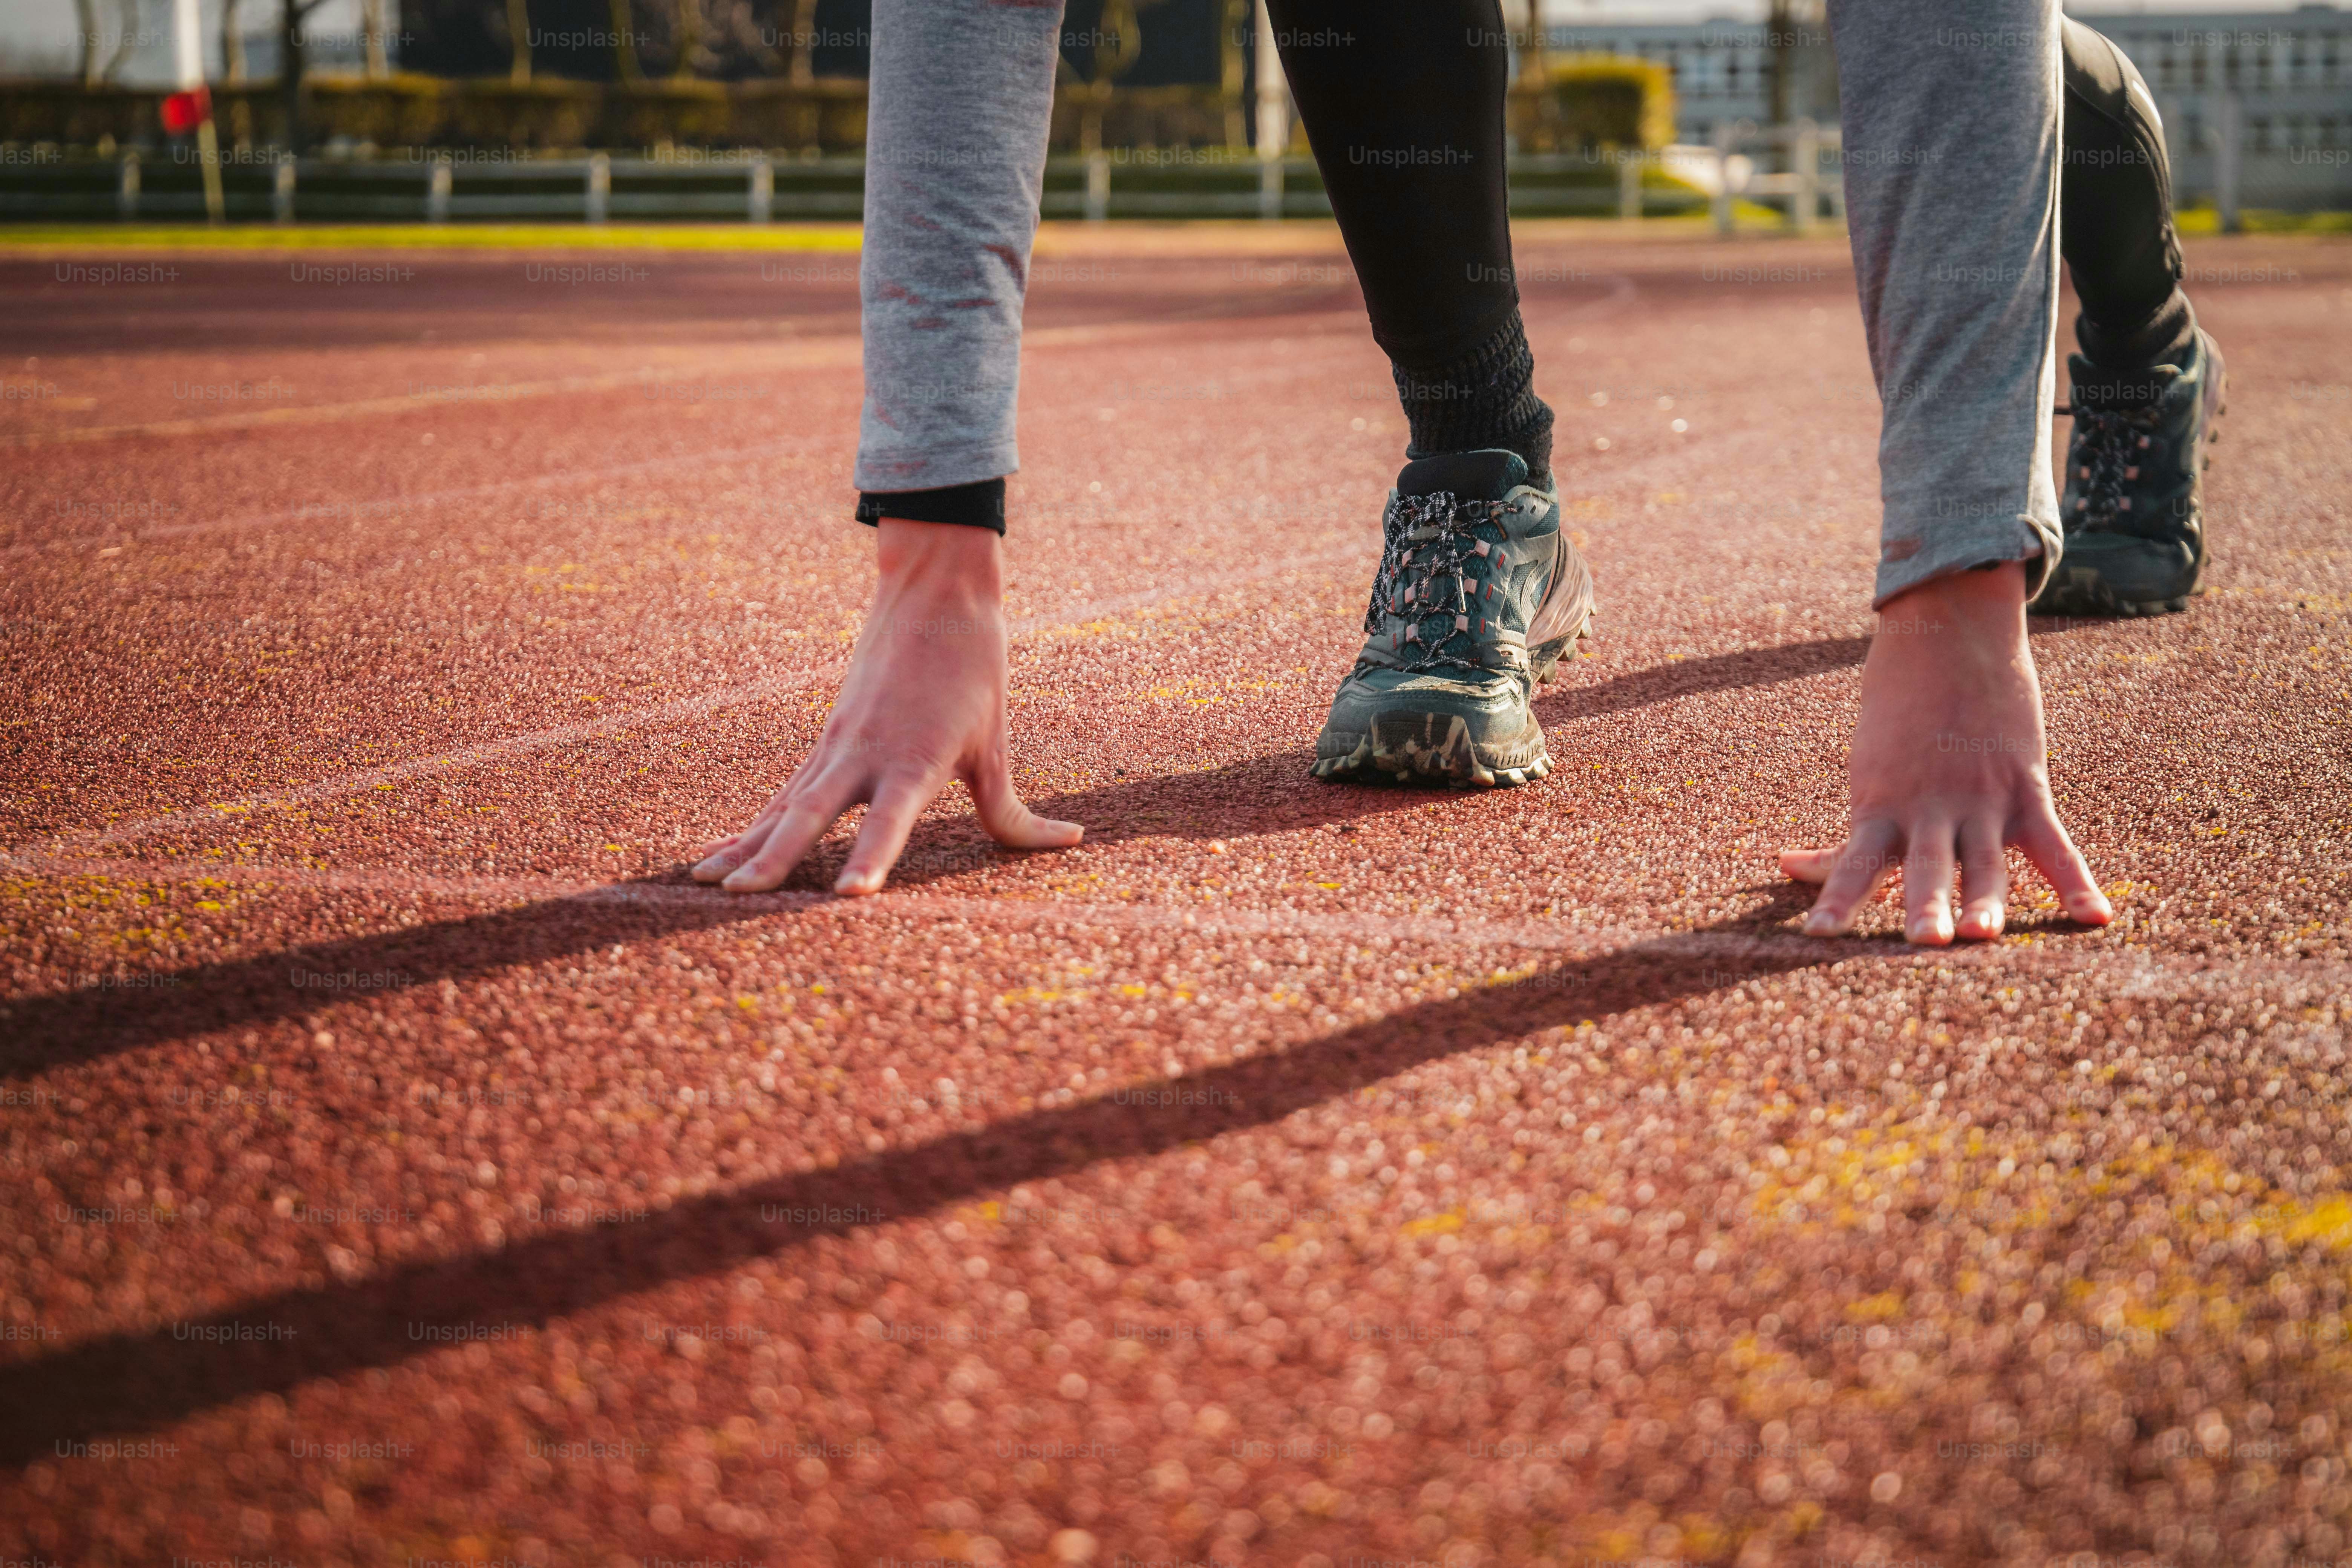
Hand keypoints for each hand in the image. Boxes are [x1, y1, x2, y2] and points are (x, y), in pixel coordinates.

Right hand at [693, 518, 1081, 895]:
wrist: (935, 591)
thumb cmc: (974, 671)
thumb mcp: (996, 746)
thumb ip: (1016, 811)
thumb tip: (1071, 842)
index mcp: (914, 760)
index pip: (888, 820)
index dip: (871, 857)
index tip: (849, 895)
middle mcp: (865, 755)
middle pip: (809, 813)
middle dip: (773, 858)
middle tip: (737, 897)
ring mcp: (836, 747)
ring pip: (783, 805)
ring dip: (745, 846)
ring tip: (703, 885)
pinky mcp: (825, 742)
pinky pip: (781, 794)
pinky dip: (750, 826)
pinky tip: (718, 855)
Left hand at [1780, 562, 2111, 943]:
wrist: (1948, 638)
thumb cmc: (1898, 717)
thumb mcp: (1867, 775)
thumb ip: (1844, 836)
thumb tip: (1785, 867)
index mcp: (1880, 806)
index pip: (1854, 861)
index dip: (1837, 896)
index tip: (1817, 934)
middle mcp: (1929, 808)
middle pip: (1926, 866)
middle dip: (1925, 904)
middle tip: (1923, 940)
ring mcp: (1981, 800)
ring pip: (1985, 862)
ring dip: (1985, 900)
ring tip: (1981, 935)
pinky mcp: (2026, 787)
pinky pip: (2054, 846)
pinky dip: (2076, 882)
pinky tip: (2096, 920)